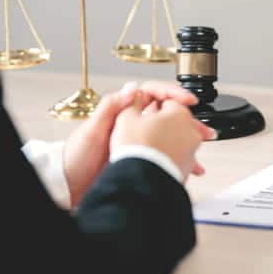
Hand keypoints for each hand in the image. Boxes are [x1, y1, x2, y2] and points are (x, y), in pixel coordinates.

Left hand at [63, 81, 202, 205]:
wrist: (70, 184)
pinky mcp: (140, 156)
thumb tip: (133, 89)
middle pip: (166, 114)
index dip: (173, 95)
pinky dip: (179, 158)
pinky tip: (188, 165)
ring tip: (200, 148)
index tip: (188, 101)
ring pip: (170, 134)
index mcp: (122, 111)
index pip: (153, 94)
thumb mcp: (91, 130)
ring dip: (187, 140)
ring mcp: (137, 139)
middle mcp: (131, 123)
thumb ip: (111, 107)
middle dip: (188, 120)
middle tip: (202, 129)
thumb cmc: (76, 158)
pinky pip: (165, 152)